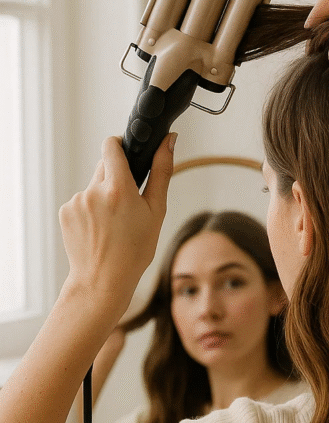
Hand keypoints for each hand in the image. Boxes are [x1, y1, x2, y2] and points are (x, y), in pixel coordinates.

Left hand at [59, 134, 175, 322]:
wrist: (103, 281)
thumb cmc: (135, 251)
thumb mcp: (156, 212)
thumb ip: (162, 172)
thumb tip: (169, 141)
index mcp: (118, 189)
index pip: (111, 145)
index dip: (120, 146)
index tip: (128, 155)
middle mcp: (93, 191)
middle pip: (104, 167)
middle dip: (116, 178)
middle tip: (127, 204)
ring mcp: (76, 202)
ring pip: (93, 187)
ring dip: (103, 197)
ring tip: (113, 225)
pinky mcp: (65, 212)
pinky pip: (81, 202)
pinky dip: (90, 211)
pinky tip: (99, 231)